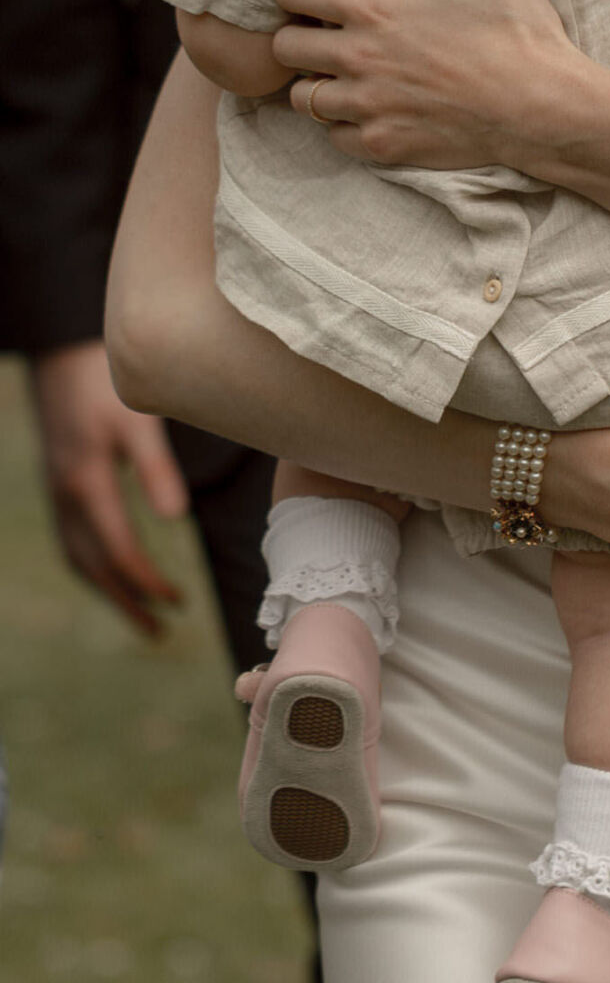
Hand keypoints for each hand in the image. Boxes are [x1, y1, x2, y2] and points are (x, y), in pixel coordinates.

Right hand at [29, 340, 189, 637]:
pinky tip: (112, 571)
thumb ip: (156, 468)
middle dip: (127, 602)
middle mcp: (66, 495)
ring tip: (141, 615)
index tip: (179, 601)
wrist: (62, 352)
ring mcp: (57, 492)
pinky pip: (71, 539)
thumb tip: (175, 517)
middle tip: (161, 631)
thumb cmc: (105, 382)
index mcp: (87, 483)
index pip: (119, 551)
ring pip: (77, 557)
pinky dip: (92, 565)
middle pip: (93, 567)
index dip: (148, 582)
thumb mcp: (137, 420)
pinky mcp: (58, 484)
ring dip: (108, 590)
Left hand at [272, 0, 576, 168]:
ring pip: (302, 97)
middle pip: (284, 47)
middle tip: (328, 33)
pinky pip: (334, 137)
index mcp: (372, 8)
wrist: (545, 105)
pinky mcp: (385, 145)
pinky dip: (345, 124)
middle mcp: (358, 59)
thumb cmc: (516, 26)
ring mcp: (368, 107)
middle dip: (300, 35)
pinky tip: (372, 108)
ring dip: (318, 82)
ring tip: (346, 74)